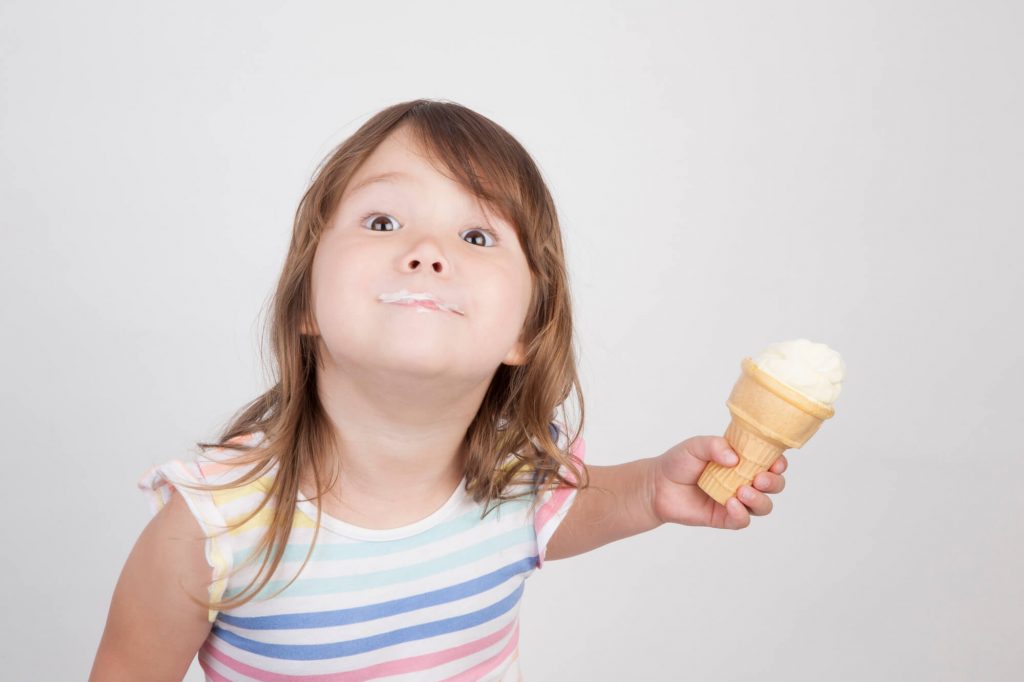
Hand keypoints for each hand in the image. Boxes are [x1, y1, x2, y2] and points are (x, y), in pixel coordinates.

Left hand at [648, 436, 786, 529]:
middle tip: (759, 478)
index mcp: (743, 460)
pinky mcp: (725, 517)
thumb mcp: (695, 446)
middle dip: (774, 482)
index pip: (770, 462)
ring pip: (763, 506)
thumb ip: (715, 446)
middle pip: (774, 485)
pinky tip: (731, 504)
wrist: (657, 485)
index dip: (779, 463)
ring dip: (759, 499)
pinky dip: (741, 513)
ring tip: (742, 491)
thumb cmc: (679, 462)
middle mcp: (744, 480)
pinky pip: (743, 520)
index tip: (775, 462)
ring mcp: (736, 500)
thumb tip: (735, 458)